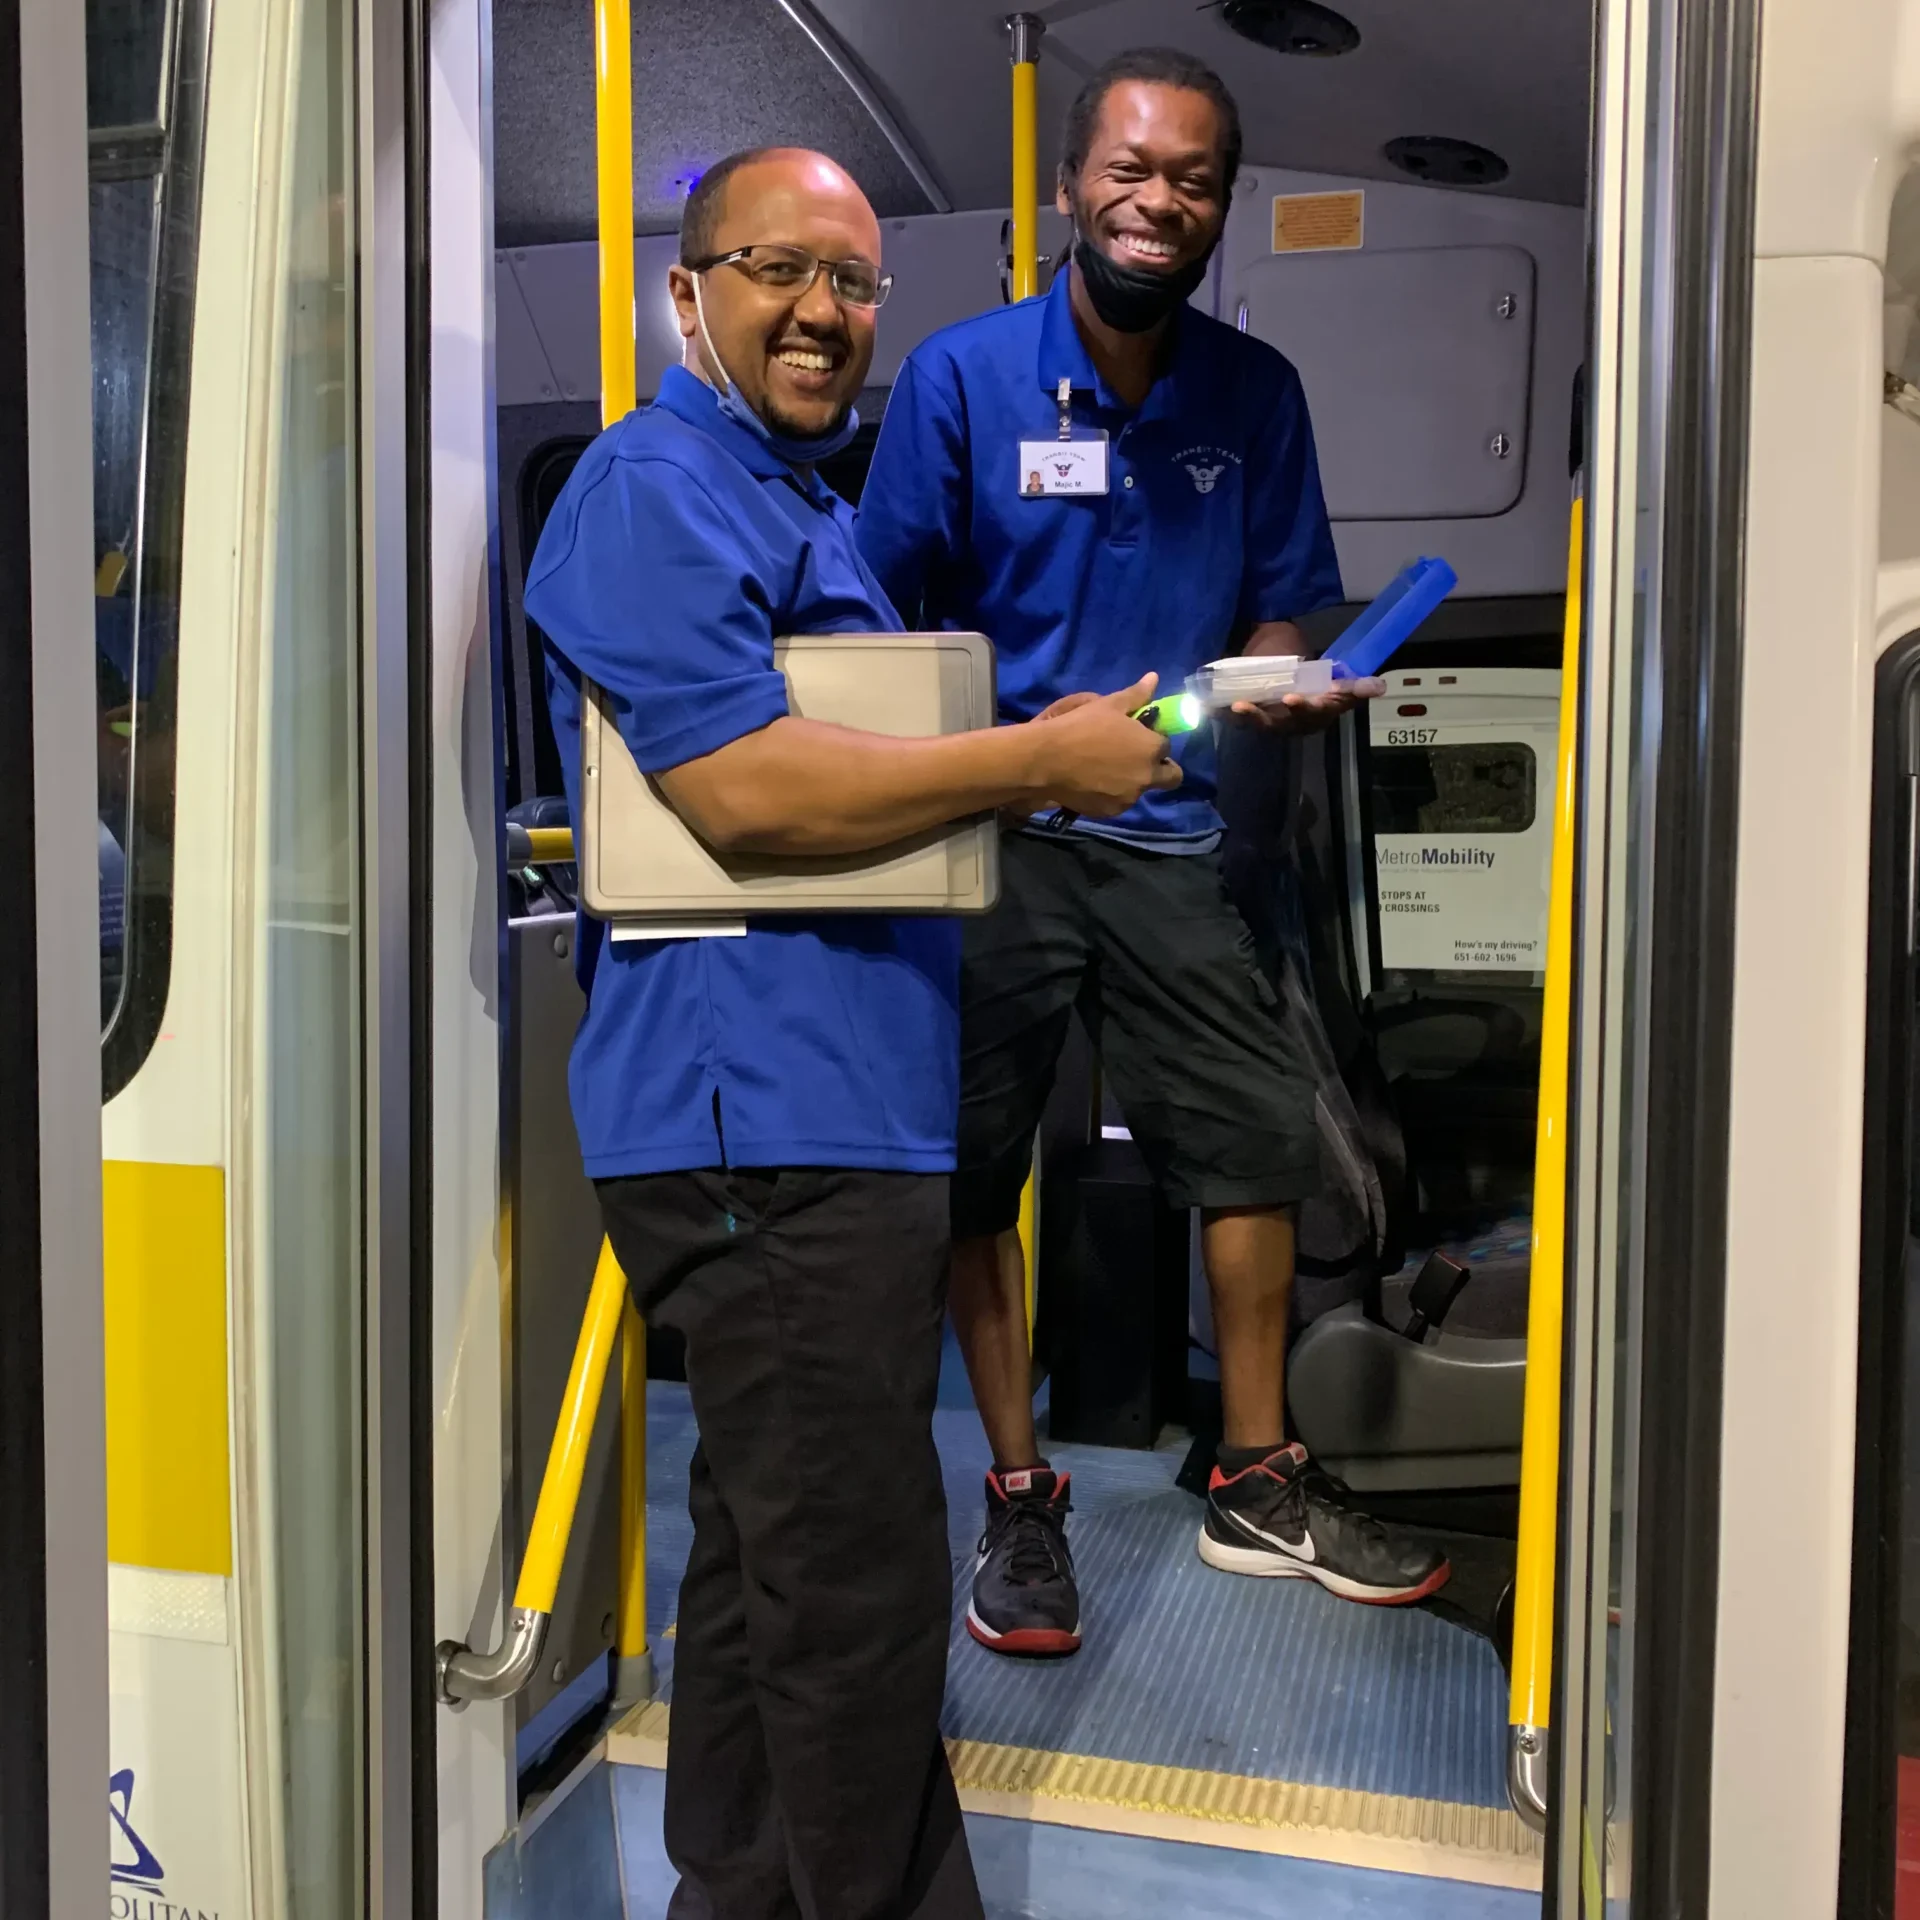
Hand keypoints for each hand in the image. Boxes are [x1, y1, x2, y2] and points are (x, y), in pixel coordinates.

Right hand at [1027, 673, 1182, 816]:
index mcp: (1151, 748)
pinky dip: (1113, 794)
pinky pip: (1120, 802)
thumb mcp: (1109, 705)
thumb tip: (1154, 678)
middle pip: (1172, 777)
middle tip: (1138, 759)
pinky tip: (1093, 783)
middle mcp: (1146, 776)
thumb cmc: (1080, 727)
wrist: (1046, 760)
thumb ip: (1136, 695)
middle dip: (1162, 768)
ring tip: (1106, 770)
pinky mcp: (1110, 812)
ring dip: (1134, 781)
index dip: (1154, 740)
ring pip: (1142, 789)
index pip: (1166, 744)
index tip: (1138, 737)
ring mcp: (1129, 797)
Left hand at [1230, 675, 1384, 735]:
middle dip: (1266, 716)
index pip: (1315, 713)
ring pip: (1259, 723)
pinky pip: (1238, 719)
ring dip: (1245, 716)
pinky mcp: (1253, 718)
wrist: (1291, 666)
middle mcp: (1296, 722)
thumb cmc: (1318, 677)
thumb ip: (1353, 684)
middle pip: (1282, 723)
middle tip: (1247, 706)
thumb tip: (1379, 687)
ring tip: (1234, 705)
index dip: (1305, 708)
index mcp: (1319, 712)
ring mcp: (1274, 721)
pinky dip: (1223, 713)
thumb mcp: (1335, 678)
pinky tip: (1209, 706)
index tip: (1292, 698)